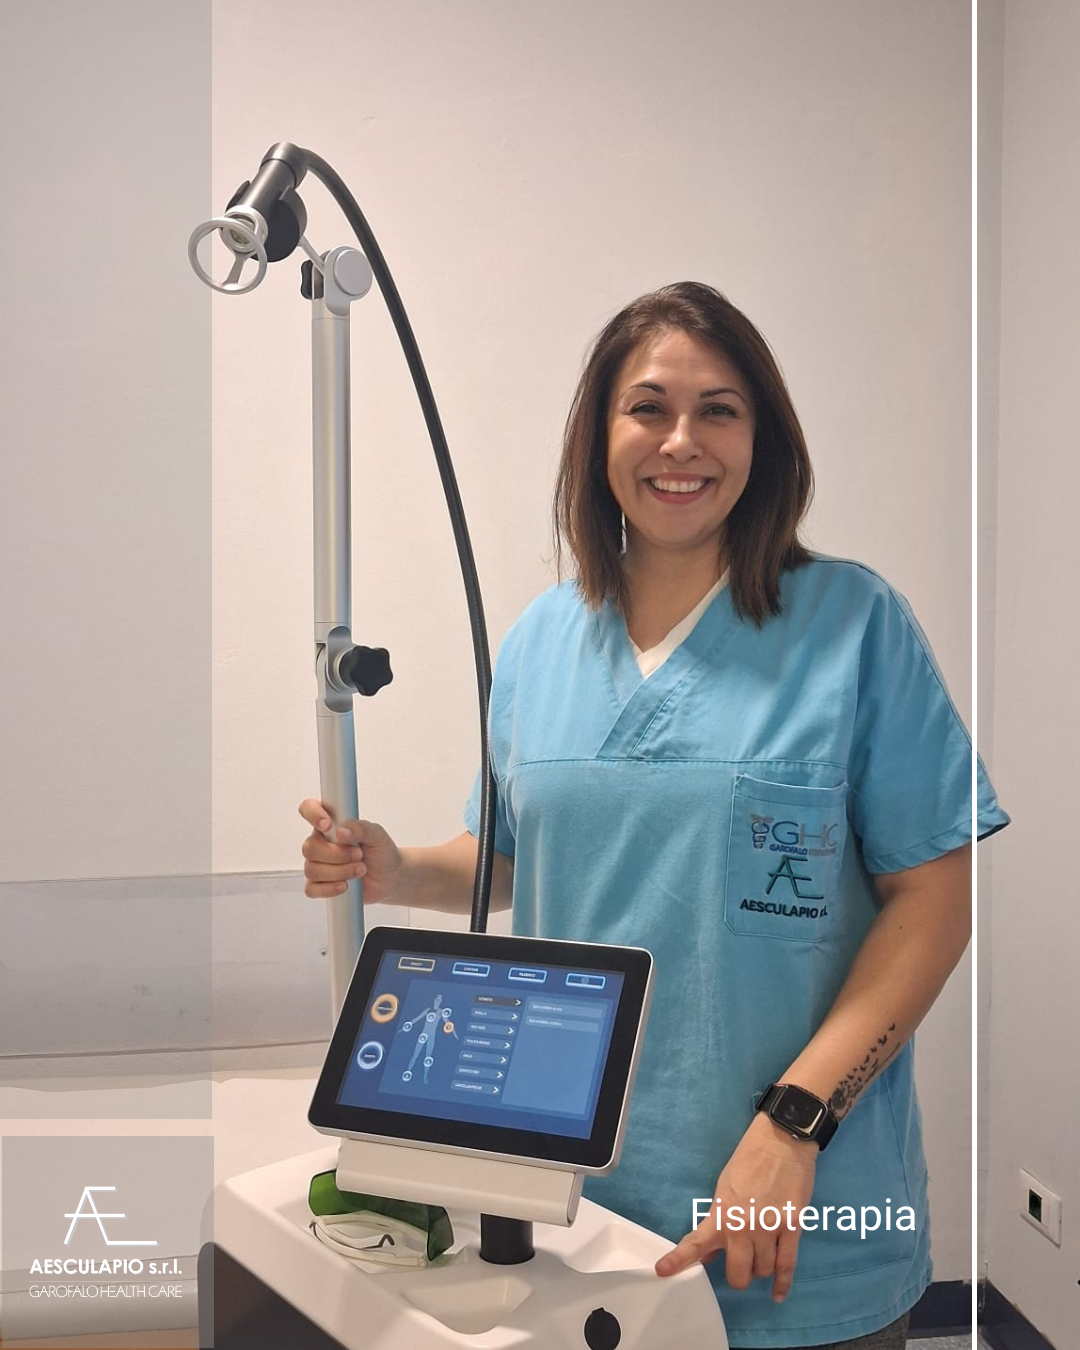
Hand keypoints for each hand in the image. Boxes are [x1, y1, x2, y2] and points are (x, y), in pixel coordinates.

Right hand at [298, 798, 402, 903]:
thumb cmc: (381, 852)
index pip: (309, 809)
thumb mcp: (377, 835)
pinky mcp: (321, 885)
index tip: (327, 826)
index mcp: (331, 824)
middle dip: (336, 854)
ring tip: (360, 869)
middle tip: (358, 854)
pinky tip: (345, 886)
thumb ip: (361, 828)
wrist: (390, 877)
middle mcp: (321, 843)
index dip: (313, 814)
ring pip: (312, 869)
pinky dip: (329, 889)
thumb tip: (342, 831)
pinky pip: (311, 889)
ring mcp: (319, 865)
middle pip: (309, 847)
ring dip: (339, 871)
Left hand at [655, 1112, 818, 1302]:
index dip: (678, 1260)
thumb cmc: (749, 1160)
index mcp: (721, 1212)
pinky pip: (786, 1265)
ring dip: (760, 1268)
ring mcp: (768, 1228)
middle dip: (738, 1274)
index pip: (696, 1242)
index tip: (662, 1270)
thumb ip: (717, 1222)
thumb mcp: (724, 1187)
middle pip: (738, 1273)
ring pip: (762, 1270)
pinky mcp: (792, 1227)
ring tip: (761, 1255)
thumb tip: (709, 1253)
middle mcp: (742, 1226)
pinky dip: (782, 1283)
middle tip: (740, 1263)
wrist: (780, 1140)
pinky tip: (777, 1293)